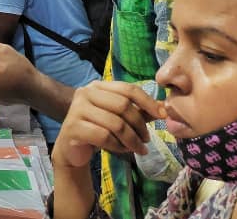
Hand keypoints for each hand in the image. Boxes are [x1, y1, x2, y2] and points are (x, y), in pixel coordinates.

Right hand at [51, 81, 165, 169]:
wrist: (72, 149)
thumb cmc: (97, 130)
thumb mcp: (119, 118)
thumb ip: (138, 111)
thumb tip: (164, 108)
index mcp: (98, 86)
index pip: (127, 89)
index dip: (148, 101)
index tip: (162, 116)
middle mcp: (85, 93)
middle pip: (122, 105)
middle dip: (139, 125)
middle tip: (147, 139)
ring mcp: (77, 109)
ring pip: (115, 123)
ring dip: (132, 139)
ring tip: (138, 149)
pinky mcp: (73, 127)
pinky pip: (104, 136)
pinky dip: (117, 146)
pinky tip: (122, 150)